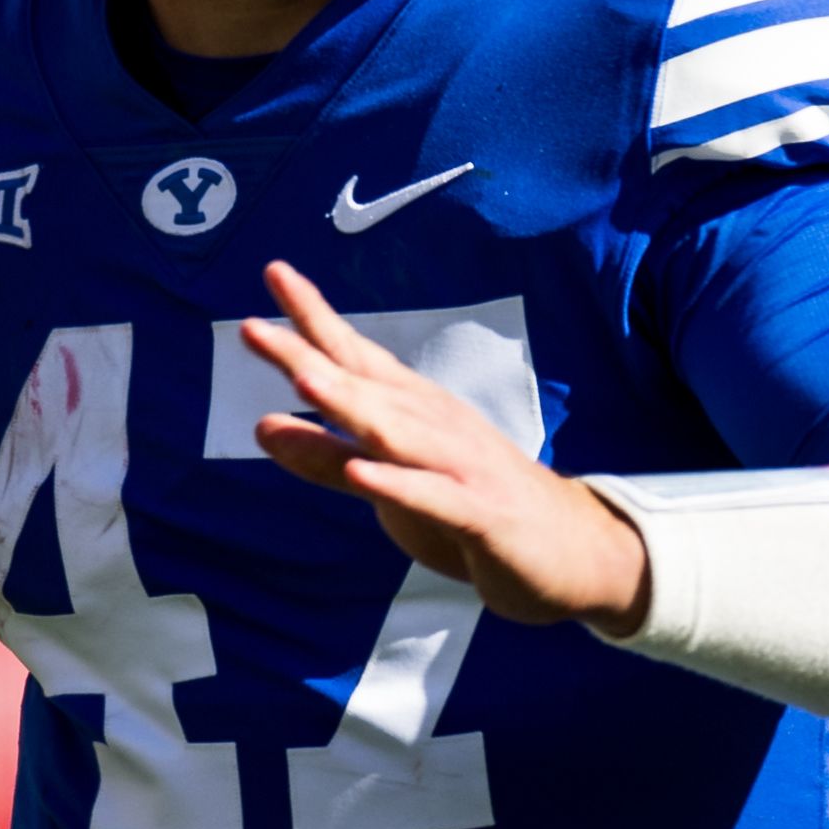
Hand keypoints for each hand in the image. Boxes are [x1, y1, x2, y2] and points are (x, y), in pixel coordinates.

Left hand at [241, 261, 648, 631]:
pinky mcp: (485, 516)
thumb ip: (330, 459)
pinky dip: (401, 484)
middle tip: (252, 327)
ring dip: (351, 405)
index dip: (313, 318)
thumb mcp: (392, 485)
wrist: (576, 554)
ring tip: (303, 379)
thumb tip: (262, 425)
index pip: (356, 357)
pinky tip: (364, 473)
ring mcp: (464, 468)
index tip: (273, 273)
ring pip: (399, 433)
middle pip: (366, 387)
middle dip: (310, 356)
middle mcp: (438, 427)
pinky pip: (437, 498)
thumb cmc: (474, 511)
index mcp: (415, 413)